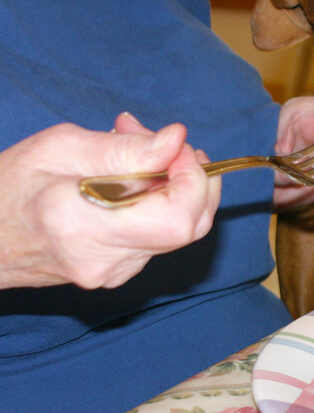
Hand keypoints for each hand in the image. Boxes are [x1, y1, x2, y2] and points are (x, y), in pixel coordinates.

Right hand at [0, 112, 219, 289]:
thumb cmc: (9, 187)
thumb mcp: (61, 148)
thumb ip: (125, 148)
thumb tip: (176, 140)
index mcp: (84, 228)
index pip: (176, 219)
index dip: (193, 179)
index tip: (177, 147)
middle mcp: (106, 260)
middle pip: (190, 226)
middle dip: (196, 179)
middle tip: (170, 144)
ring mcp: (116, 273)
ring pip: (180, 230)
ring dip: (177, 186)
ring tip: (140, 151)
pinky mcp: (121, 272)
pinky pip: (161, 236)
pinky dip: (162, 203)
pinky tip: (135, 179)